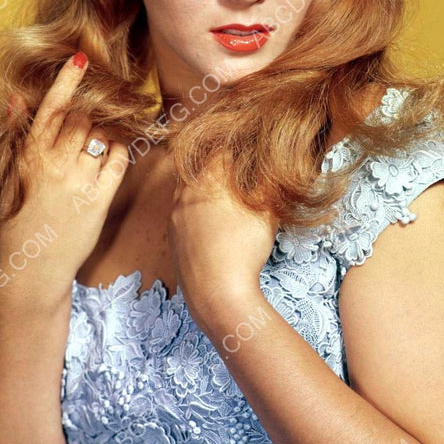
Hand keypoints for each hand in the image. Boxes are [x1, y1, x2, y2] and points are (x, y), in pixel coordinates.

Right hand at [0, 54, 129, 289]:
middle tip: (86, 122)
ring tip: (94, 143)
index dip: (67, 80)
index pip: (52, 108)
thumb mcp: (4, 178)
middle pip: (83, 118)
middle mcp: (56, 165)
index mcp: (29, 156)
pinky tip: (111, 153)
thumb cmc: (14, 222)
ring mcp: (81, 182)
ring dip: (103, 131)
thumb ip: (13, 136)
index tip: (79, 59)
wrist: (32, 269)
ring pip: (102, 136)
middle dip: (87, 113)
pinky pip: (119, 160)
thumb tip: (17, 97)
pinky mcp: (100, 199)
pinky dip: (120, 149)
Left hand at [168, 154, 278, 332]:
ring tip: (228, 201)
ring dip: (205, 190)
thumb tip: (270, 165)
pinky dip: (197, 213)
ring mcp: (175, 216)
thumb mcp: (266, 210)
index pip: (219, 151)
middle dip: (218, 169)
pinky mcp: (173, 238)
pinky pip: (183, 214)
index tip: (249, 157)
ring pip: (188, 191)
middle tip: (239, 176)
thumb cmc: (244, 247)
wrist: (217, 292)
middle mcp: (185, 193)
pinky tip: (214, 226)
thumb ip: (267, 183)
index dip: (236, 151)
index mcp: (207, 179)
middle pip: (199, 168)